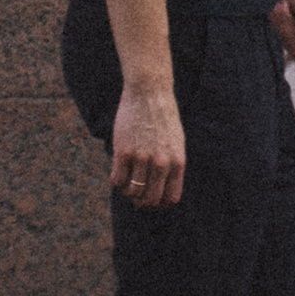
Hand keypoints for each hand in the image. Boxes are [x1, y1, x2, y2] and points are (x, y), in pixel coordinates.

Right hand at [111, 79, 185, 209]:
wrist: (149, 92)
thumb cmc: (163, 117)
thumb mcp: (176, 142)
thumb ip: (171, 165)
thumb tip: (159, 189)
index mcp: (177, 162)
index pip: (170, 198)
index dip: (160, 203)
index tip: (152, 198)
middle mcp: (161, 163)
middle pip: (150, 199)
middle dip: (142, 201)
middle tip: (136, 194)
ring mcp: (142, 158)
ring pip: (132, 192)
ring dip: (128, 192)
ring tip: (127, 182)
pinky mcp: (123, 151)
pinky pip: (117, 180)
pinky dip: (117, 181)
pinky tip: (118, 172)